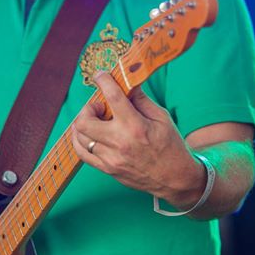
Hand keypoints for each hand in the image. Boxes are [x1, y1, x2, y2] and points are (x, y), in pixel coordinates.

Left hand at [71, 73, 204, 204]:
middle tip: (99, 108)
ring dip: (83, 123)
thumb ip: (141, 99)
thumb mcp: (162, 117)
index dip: (103, 81)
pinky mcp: (107, 169)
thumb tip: (126, 82)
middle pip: (85, 121)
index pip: (112, 97)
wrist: (175, 179)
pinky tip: (87, 134)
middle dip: (88, 109)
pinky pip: (82, 154)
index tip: (100, 75)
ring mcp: (111, 158)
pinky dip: (80, 140)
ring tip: (96, 121)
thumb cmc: (171, 146)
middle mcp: (120, 142)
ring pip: (80, 137)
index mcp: (135, 126)